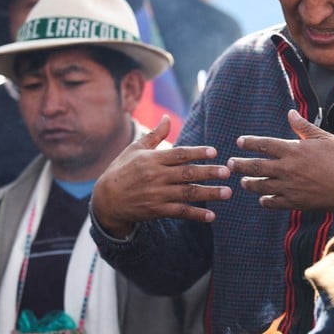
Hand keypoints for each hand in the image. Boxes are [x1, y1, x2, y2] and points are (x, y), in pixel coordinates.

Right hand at [91, 116, 231, 237]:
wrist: (105, 200)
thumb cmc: (121, 170)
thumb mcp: (135, 149)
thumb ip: (155, 135)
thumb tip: (167, 118)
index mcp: (152, 159)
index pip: (179, 154)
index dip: (197, 152)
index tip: (214, 152)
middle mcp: (156, 176)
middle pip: (187, 173)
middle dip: (209, 172)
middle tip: (228, 171)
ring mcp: (157, 195)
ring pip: (187, 193)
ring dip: (209, 193)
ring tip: (227, 192)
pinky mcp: (157, 210)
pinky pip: (180, 212)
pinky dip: (196, 214)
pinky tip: (212, 216)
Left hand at [227, 110, 333, 218]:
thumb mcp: (325, 138)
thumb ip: (304, 127)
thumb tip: (290, 114)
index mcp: (293, 150)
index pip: (264, 145)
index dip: (249, 143)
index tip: (240, 142)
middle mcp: (287, 169)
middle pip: (255, 166)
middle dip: (239, 165)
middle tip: (229, 164)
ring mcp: (289, 187)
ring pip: (261, 186)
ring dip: (250, 184)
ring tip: (244, 182)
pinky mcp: (295, 202)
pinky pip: (273, 203)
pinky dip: (265, 201)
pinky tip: (263, 199)